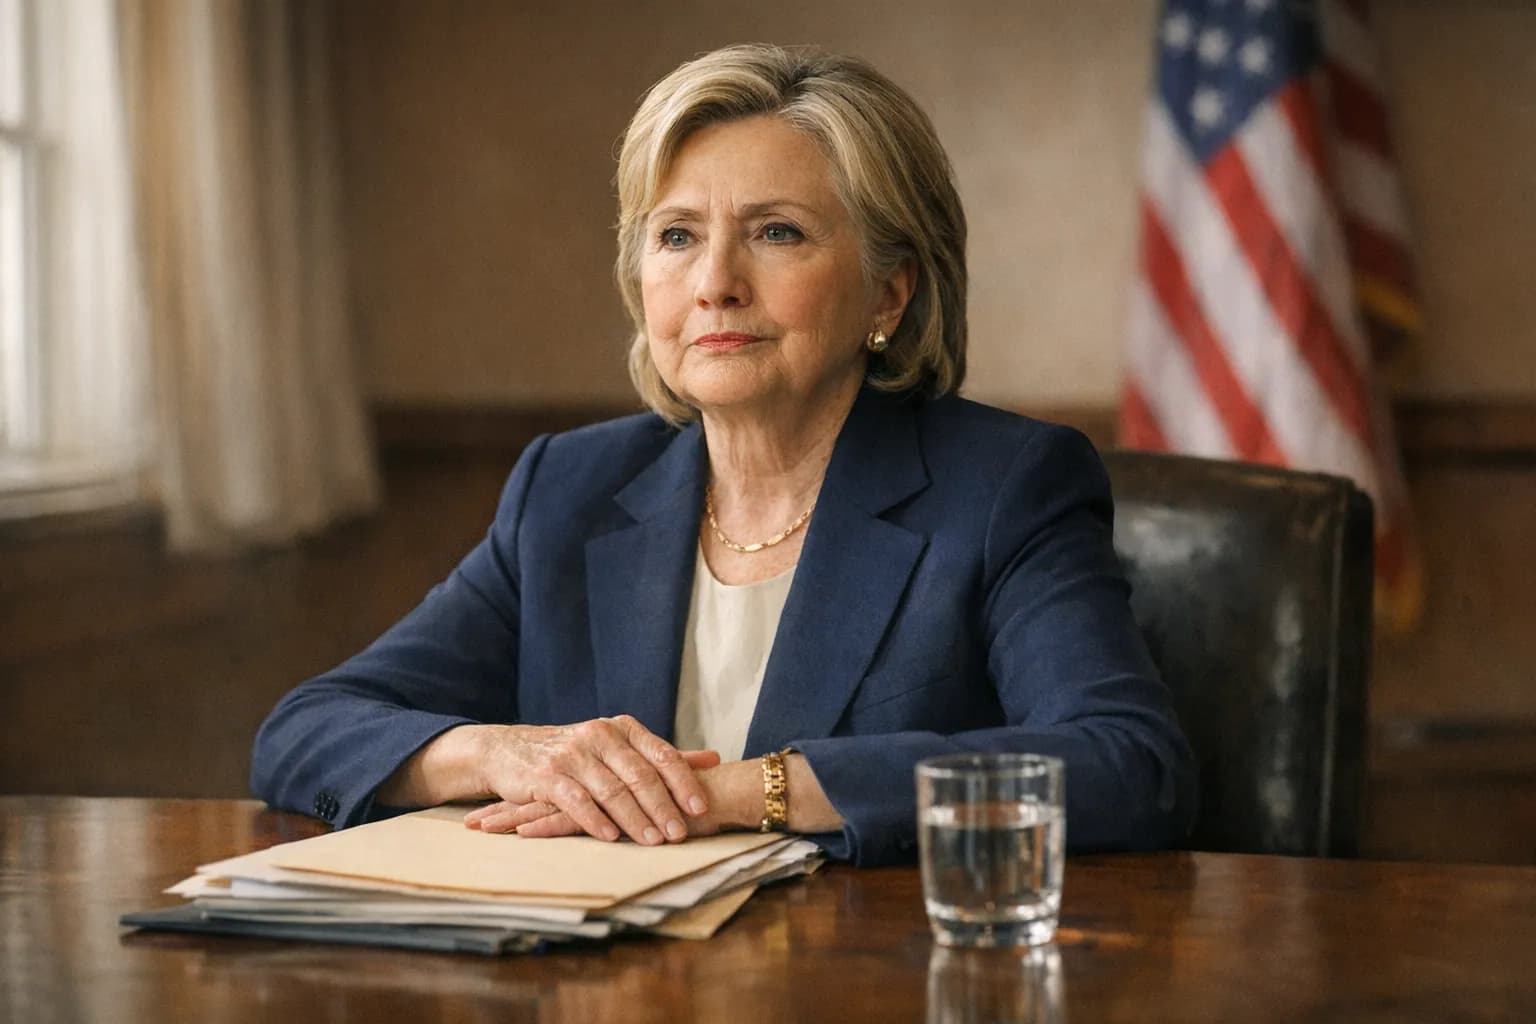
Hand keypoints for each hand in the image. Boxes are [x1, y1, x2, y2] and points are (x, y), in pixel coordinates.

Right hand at [468, 750, 725, 839]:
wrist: (510, 751)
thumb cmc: (576, 754)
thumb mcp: (618, 748)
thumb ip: (662, 756)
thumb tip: (714, 760)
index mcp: (622, 729)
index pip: (661, 755)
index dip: (682, 782)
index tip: (701, 809)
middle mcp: (599, 735)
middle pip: (639, 775)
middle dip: (662, 807)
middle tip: (679, 834)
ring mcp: (572, 755)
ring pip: (611, 789)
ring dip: (635, 819)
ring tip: (653, 842)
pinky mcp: (547, 775)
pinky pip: (576, 800)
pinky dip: (595, 820)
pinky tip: (612, 838)